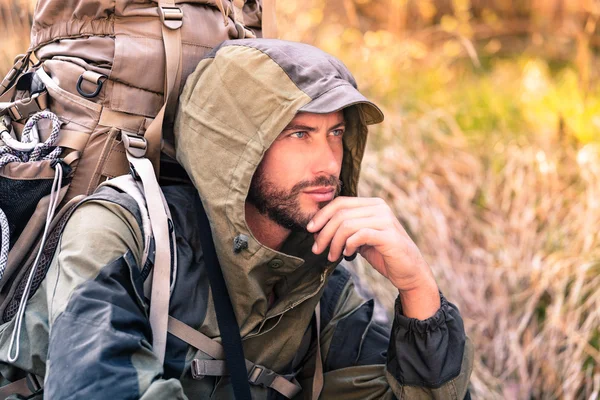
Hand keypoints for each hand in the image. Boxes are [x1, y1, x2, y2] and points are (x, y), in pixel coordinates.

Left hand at [307, 197, 440, 318]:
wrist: (409, 272)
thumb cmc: (383, 254)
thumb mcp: (360, 238)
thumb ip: (345, 229)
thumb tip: (317, 228)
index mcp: (372, 204)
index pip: (340, 202)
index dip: (322, 215)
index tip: (310, 230)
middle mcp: (380, 207)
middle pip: (341, 213)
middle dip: (324, 232)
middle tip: (317, 248)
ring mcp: (385, 220)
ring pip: (347, 224)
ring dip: (334, 242)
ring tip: (331, 256)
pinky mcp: (389, 235)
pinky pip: (359, 235)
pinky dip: (348, 245)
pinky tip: (347, 254)